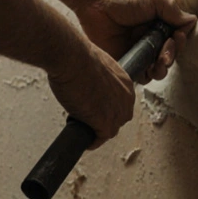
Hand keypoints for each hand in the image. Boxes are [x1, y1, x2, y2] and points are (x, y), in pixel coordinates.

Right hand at [46, 30, 134, 148]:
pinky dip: (93, 142)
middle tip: (88, 119)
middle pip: (119, 118)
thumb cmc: (78, 57)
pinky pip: (100, 138)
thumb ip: (98, 76)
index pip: (121, 102)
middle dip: (105, 121)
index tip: (97, 110)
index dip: (109, 108)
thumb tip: (87, 81)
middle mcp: (126, 98)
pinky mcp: (105, 123)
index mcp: (125, 83)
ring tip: (83, 127)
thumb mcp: (95, 64)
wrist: (71, 58)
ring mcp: (117, 112)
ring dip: (98, 131)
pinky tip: (86, 141)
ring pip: (110, 130)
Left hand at [75, 0, 196, 82]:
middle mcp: (152, 41)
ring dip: (162, 69)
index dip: (180, 42)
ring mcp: (139, 53)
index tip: (177, 36)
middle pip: (169, 57)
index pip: (177, 40)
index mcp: (160, 26)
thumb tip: (193, 21)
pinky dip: (147, 76)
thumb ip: (174, 11)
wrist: (97, 1)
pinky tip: (147, 69)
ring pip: (157, 70)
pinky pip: (140, 76)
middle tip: (166, 50)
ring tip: (158, 63)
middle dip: (171, 56)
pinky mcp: (126, 62)